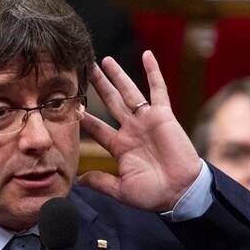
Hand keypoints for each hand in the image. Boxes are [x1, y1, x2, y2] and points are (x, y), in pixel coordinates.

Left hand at [79, 51, 201, 211]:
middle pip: (110, 103)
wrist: (180, 192)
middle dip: (97, 86)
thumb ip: (101, 182)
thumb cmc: (154, 194)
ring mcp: (147, 121)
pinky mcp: (163, 116)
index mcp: (120, 147)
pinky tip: (147, 55)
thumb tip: (77, 180)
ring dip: (117, 75)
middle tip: (84, 69)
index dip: (84, 116)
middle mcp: (131, 130)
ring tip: (104, 60)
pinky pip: (158, 90)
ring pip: (128, 92)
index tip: (69, 104)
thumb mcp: (122, 190)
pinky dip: (153, 72)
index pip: (97, 127)